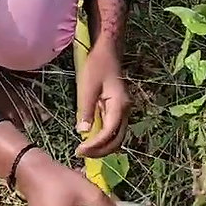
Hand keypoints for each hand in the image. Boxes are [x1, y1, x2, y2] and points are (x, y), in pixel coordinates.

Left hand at [75, 39, 131, 158]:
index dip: (96, 145)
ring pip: (117, 137)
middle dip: (100, 151)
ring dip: (103, 147)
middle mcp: (125, 110)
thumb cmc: (96, 66)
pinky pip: (113, 130)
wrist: (107, 52)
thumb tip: (84, 132)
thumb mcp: (87, 87)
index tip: (80, 149)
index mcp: (119, 104)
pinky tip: (91, 141)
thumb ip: (86, 111)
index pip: (110, 132)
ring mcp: (123, 111)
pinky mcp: (117, 110)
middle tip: (81, 153)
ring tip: (85, 150)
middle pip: (117, 140)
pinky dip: (104, 139)